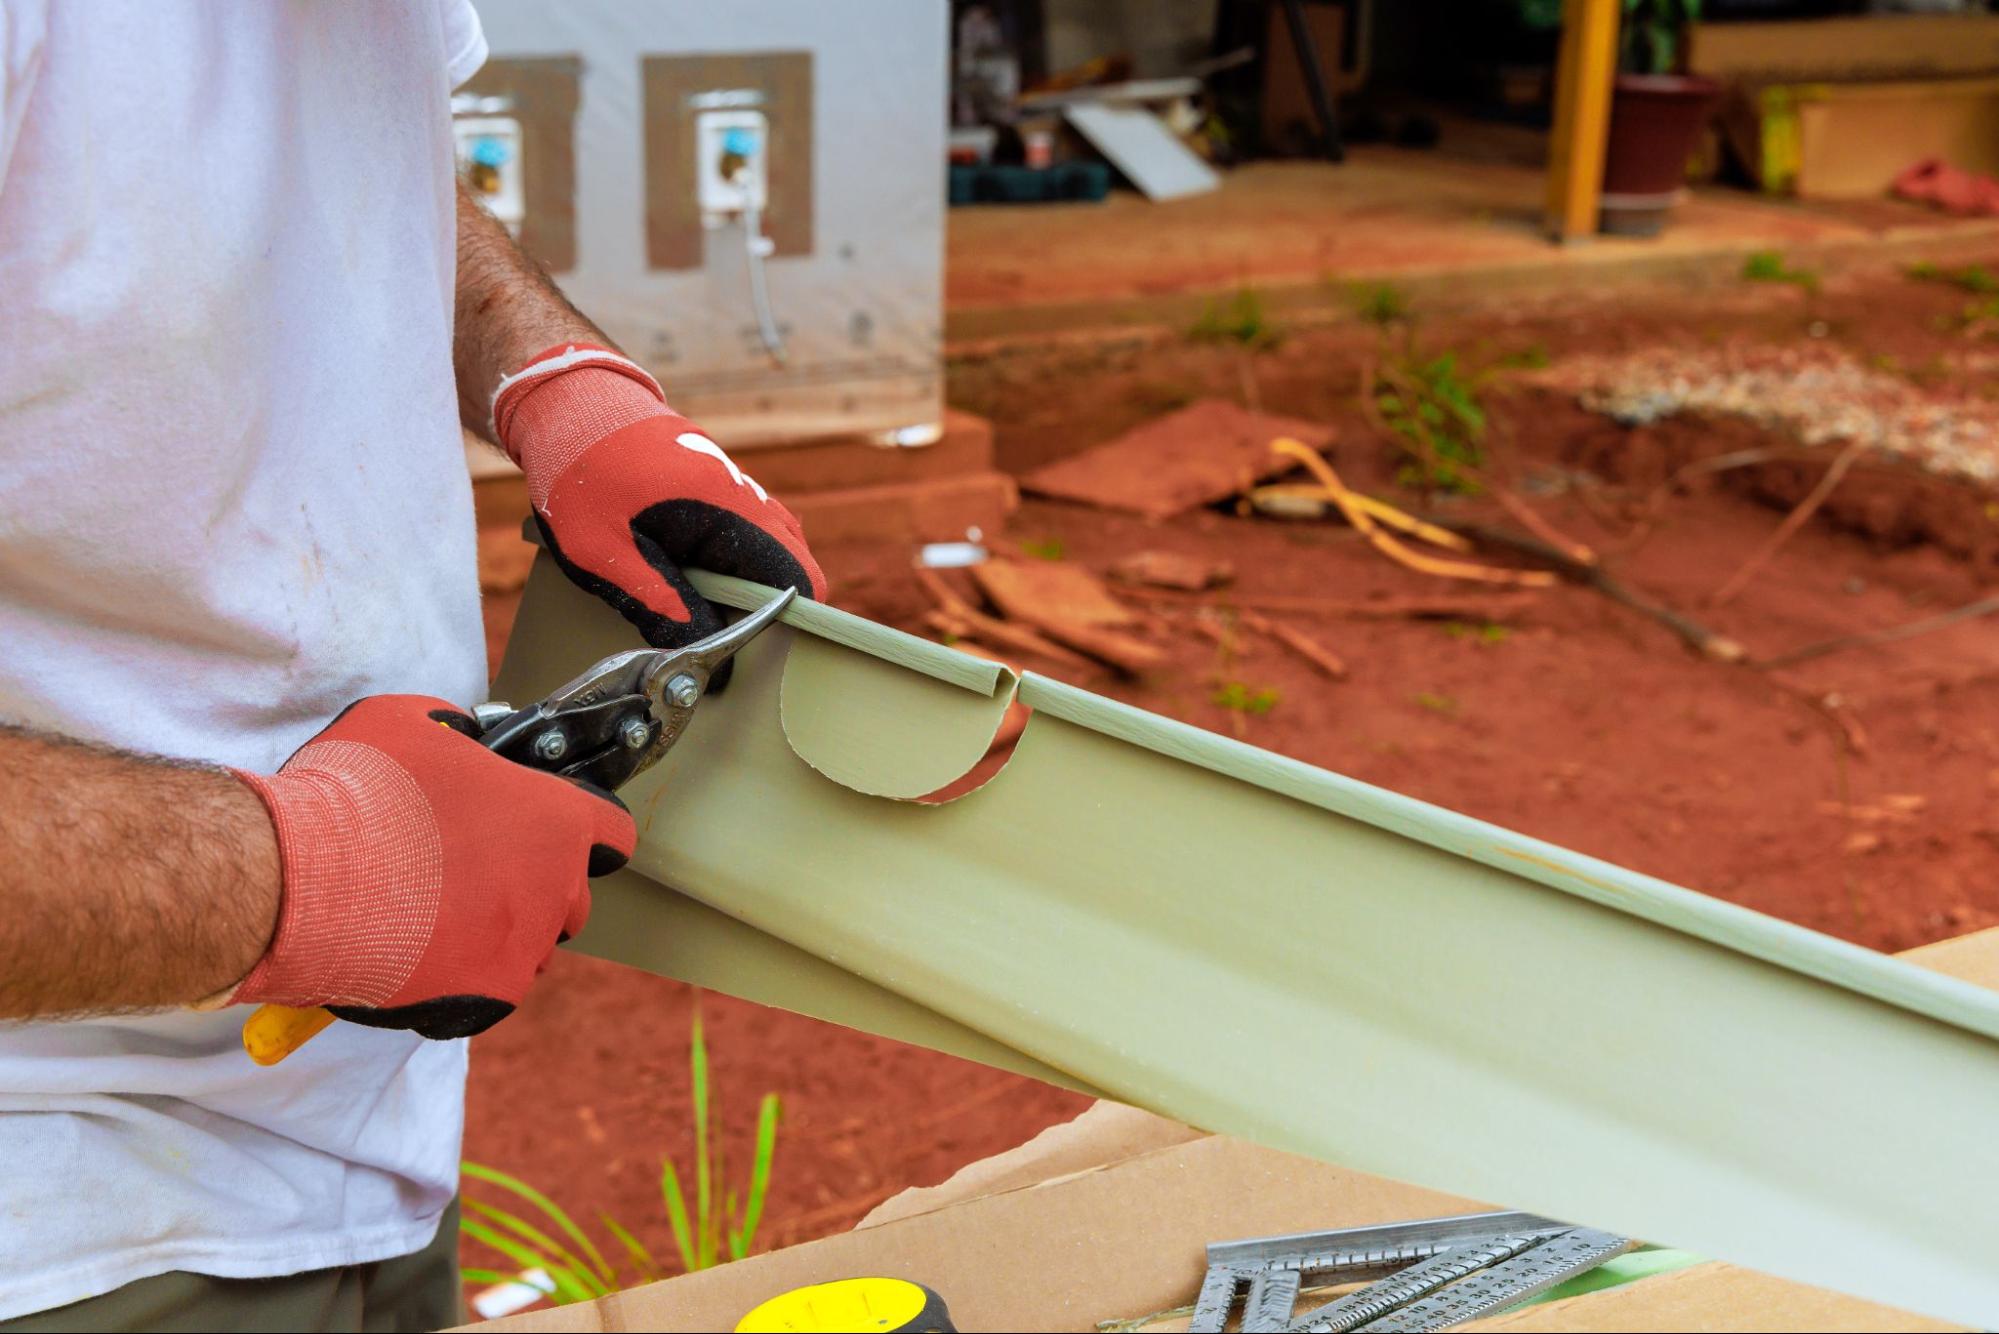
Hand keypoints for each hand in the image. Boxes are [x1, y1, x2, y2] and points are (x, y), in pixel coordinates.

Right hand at [228, 695, 634, 1038]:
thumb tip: (457, 737)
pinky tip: (416, 948)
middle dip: (537, 886)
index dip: (585, 826)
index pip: (612, 829)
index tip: (555, 829)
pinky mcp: (486, 996)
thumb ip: (453, 732)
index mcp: (553, 820)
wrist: (299, 878)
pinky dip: (461, 974)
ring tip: (436, 912)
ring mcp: (523, 948)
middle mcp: (554, 889)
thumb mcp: (409, 722)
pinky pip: (490, 988)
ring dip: (500, 932)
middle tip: (476, 871)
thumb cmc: (356, 792)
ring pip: (531, 946)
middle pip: (572, 896)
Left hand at [491, 343, 825, 656]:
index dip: (783, 625)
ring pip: (771, 554)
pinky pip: (747, 537)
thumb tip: (704, 659)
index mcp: (729, 511)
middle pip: (792, 571)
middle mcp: (747, 498)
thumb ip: (660, 607)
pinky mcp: (719, 490)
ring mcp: (736, 491)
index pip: (798, 581)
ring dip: (745, 589)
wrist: (566, 403)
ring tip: (696, 611)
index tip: (744, 652)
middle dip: (764, 613)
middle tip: (714, 639)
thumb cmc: (578, 474)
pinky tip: (685, 579)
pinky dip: (730, 566)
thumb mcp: (606, 555)